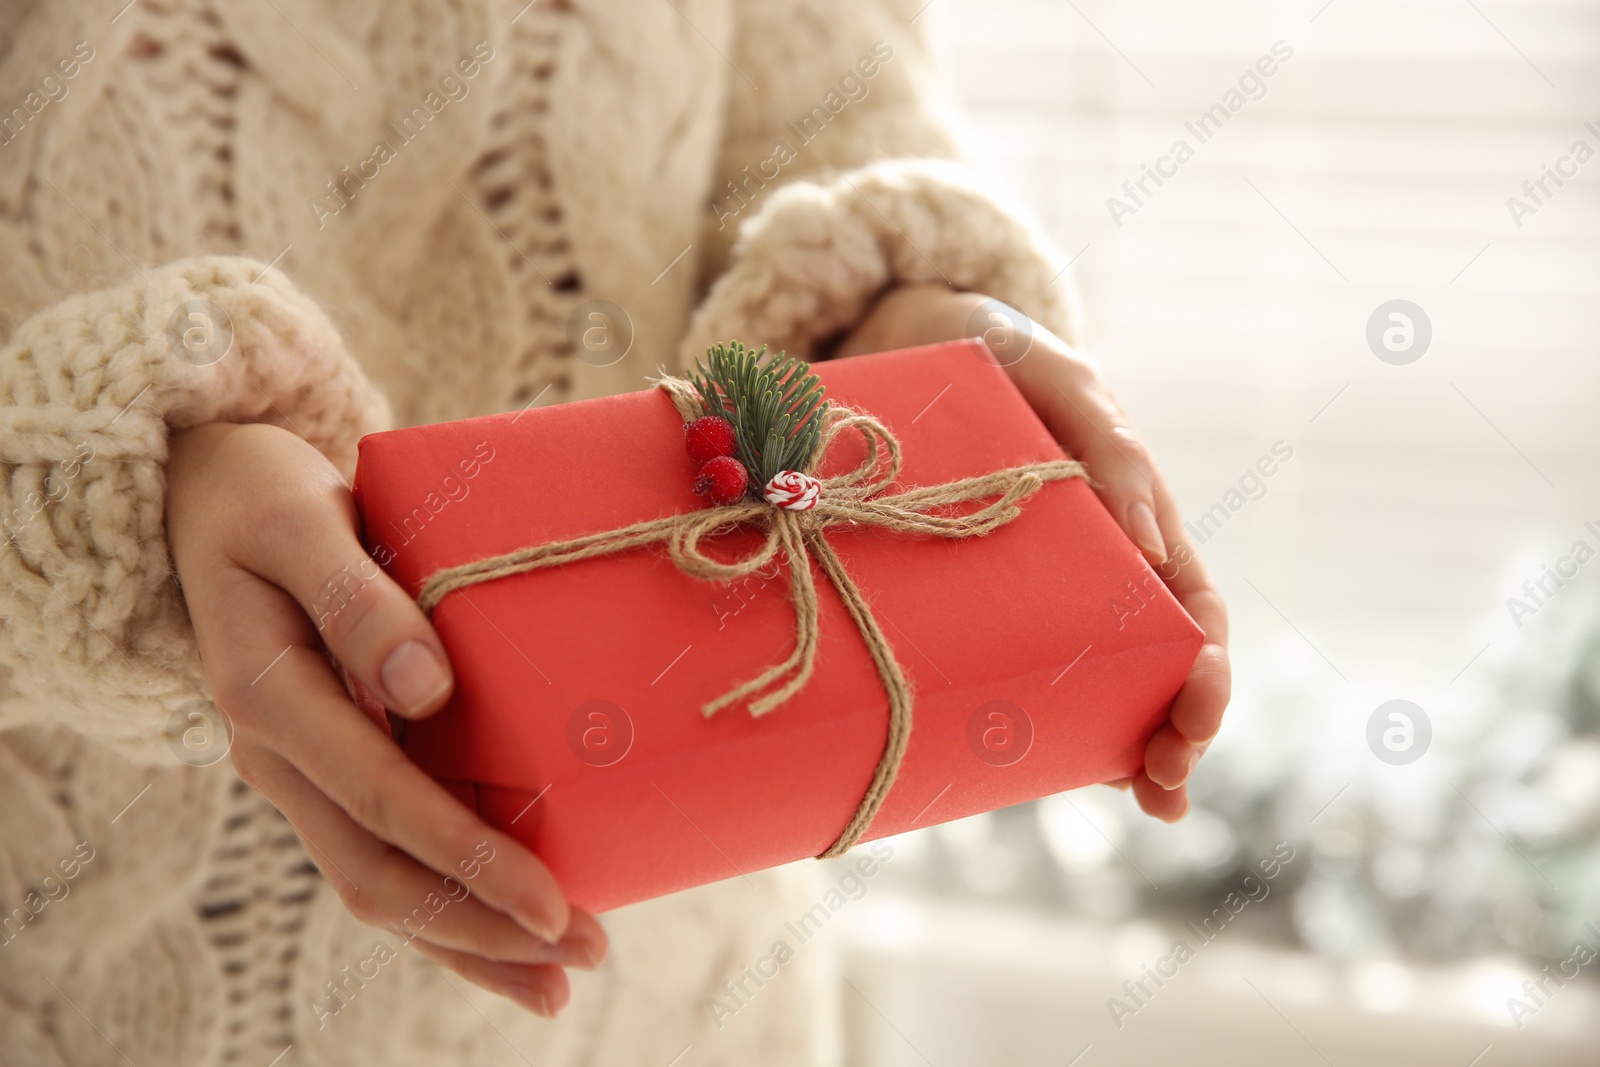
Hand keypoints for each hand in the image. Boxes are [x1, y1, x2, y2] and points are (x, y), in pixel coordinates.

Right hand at [166, 422, 604, 1015]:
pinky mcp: (331, 767)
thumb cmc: (264, 499)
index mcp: (270, 696)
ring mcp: (303, 771)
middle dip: (482, 925)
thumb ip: (356, 601)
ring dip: (465, 938)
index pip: (380, 800)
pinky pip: (381, 851)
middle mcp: (280, 756)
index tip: (550, 902)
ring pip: (377, 883)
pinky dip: (441, 901)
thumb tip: (426, 689)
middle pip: (379, 873)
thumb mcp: (301, 521)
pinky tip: (499, 931)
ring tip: (555, 980)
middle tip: (587, 952)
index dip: (468, 857)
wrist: (211, 500)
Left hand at [836, 284, 1229, 820]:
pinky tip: (1066, 770)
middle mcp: (1102, 573)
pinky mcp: (990, 606)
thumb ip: (1110, 450)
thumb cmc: (1004, 358)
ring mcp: (1048, 597)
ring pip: (1105, 686)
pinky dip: (1054, 729)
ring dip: (1135, 747)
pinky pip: (1027, 676)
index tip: (1200, 701)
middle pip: (1160, 666)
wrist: (917, 345)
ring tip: (1145, 796)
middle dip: (1181, 728)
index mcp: (1137, 524)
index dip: (1207, 663)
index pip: (1192, 608)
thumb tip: (1150, 545)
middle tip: (1168, 783)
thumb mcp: (1063, 385)